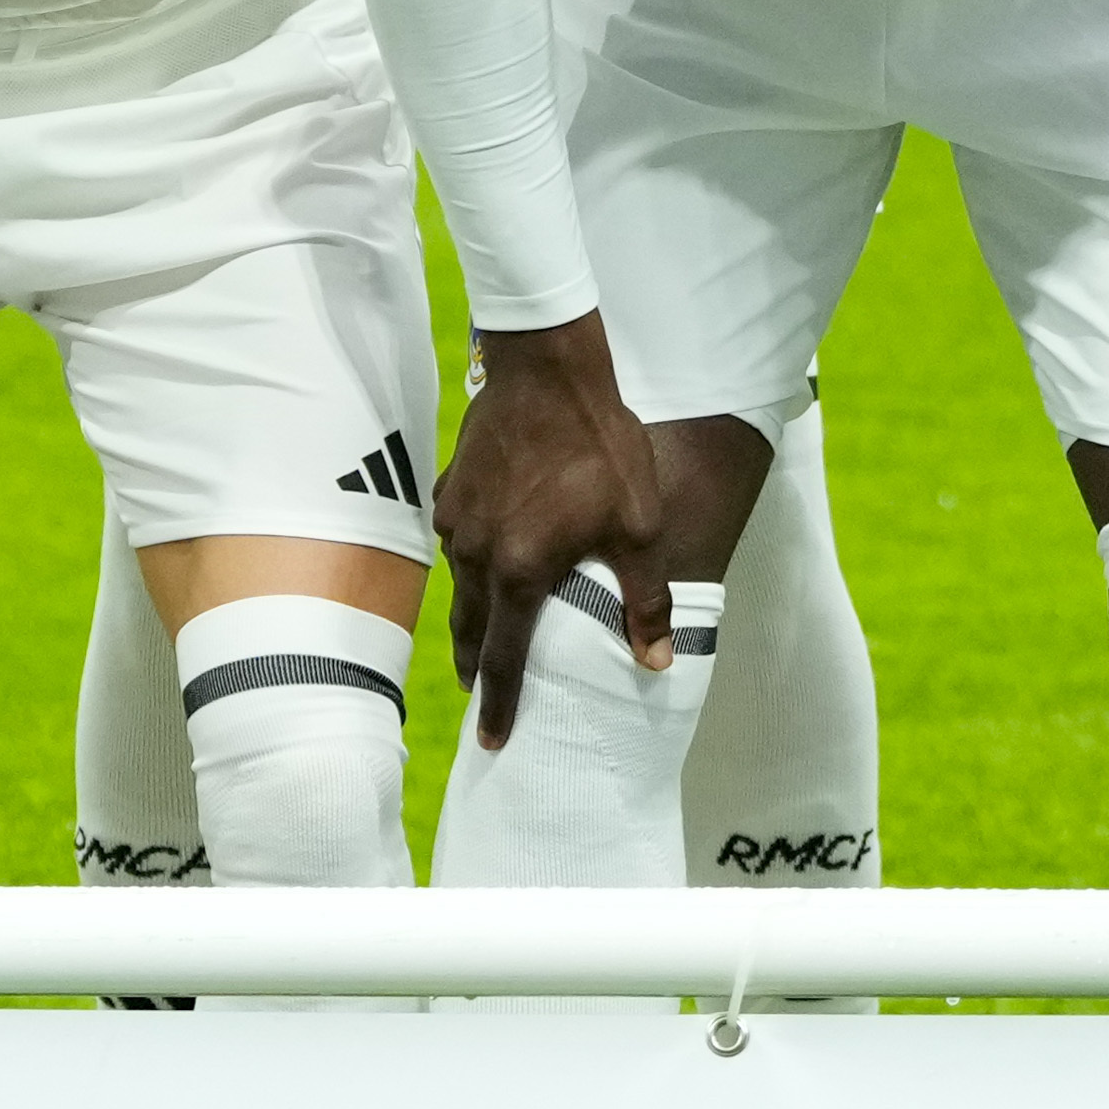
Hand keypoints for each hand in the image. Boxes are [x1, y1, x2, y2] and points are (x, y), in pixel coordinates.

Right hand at [432, 313, 669, 747]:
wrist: (548, 369)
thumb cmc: (599, 446)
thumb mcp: (638, 526)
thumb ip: (645, 599)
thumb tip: (656, 661)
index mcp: (519, 572)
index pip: (503, 657)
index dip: (498, 703)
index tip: (492, 739)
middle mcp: (476, 553)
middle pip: (469, 628)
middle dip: (474, 666)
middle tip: (480, 694)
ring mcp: (457, 519)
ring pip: (459, 584)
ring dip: (471, 614)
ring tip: (483, 634)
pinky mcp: (451, 486)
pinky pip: (457, 539)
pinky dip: (469, 560)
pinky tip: (484, 554)